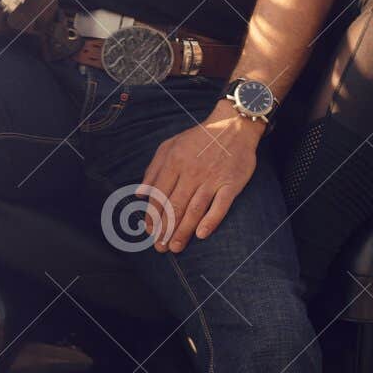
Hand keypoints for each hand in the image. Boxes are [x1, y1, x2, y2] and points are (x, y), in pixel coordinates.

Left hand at [139, 103, 263, 252]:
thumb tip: (139, 194)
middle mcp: (192, 171)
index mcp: (174, 162)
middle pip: (175, 205)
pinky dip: (211, 220)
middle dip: (165, 229)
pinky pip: (220, 205)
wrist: (234, 125)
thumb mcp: (169, 146)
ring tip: (175, 247)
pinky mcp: (231, 183)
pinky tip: (201, 234)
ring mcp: (212, 178)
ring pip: (195, 209)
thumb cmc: (198, 138)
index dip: (152, 215)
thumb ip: (153, 170)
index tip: (149, 231)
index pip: (159, 194)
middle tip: (160, 247)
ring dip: (183, 230)